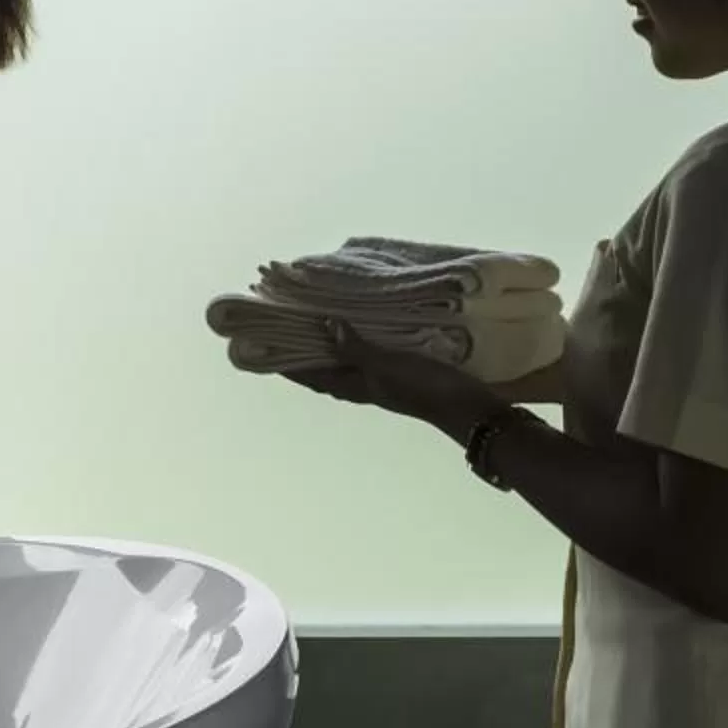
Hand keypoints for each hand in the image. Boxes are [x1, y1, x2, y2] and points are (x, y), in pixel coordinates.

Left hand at [282, 322, 510, 441]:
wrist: (466, 405)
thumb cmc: (421, 386)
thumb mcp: (385, 364)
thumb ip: (355, 347)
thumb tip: (325, 325)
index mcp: (351, 386)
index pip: (308, 373)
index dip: (285, 362)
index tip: (261, 346)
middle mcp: (360, 384)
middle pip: (322, 367)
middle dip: (303, 349)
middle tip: (284, 326)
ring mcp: (379, 379)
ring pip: (343, 361)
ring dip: (328, 344)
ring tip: (313, 321)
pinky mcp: (398, 371)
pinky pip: (367, 354)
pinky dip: (355, 341)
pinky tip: (359, 327)